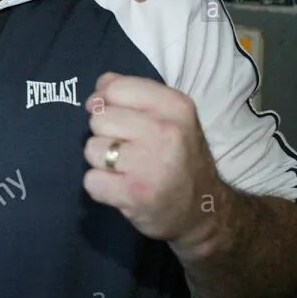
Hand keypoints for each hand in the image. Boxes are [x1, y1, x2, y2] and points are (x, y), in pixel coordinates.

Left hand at [82, 73, 224, 249]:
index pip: (116, 88)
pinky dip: (101, 188)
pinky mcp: (135, 193)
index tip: (117, 119)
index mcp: (176, 106)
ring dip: (102, 163)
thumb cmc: (181, 159)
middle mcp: (165, 131)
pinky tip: (122, 189)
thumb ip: (135, 94)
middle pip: (99, 119)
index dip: (106, 102)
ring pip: (92, 149)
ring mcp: (150, 163)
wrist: (205, 212)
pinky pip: (91, 180)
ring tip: (127, 171)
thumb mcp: (171, 118)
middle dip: (106, 136)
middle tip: (129, 152)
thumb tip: (99, 85)